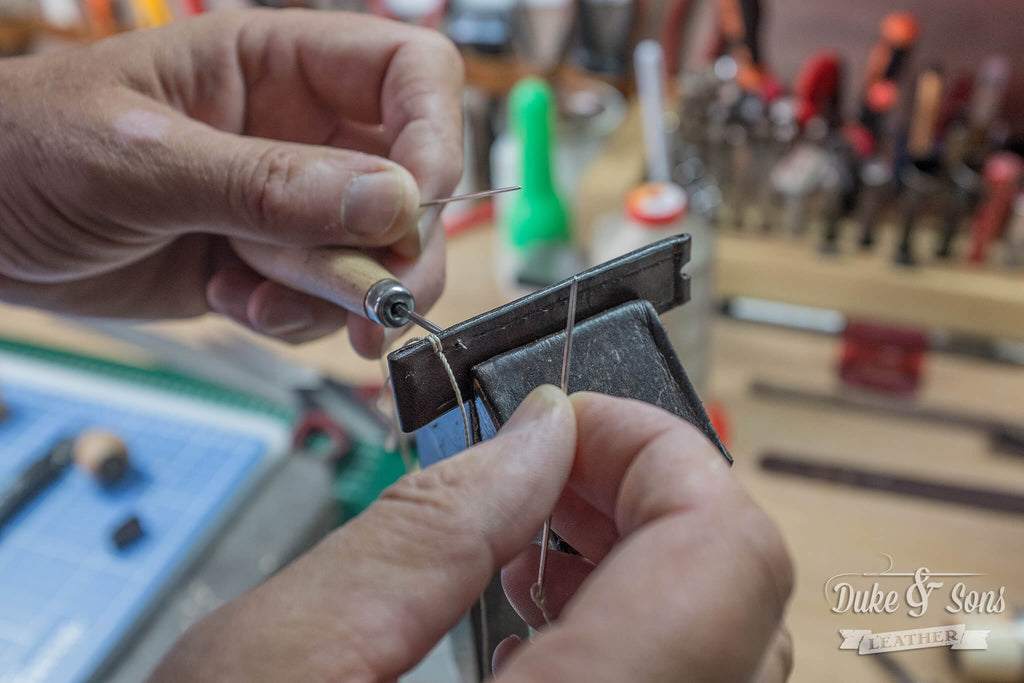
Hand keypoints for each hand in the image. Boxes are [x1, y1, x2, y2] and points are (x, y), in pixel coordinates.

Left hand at [0, 9, 462, 355]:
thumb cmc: (22, 151)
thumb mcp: (140, 160)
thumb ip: (268, 182)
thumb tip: (392, 201)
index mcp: (276, 65)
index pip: (410, 75)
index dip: (436, 135)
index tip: (417, 209)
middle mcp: (298, 132)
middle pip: (413, 182)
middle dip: (401, 250)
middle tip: (378, 304)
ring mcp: (286, 204)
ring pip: (374, 254)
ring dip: (335, 294)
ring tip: (254, 296)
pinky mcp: (266, 263)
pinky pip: (324, 299)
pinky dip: (292, 318)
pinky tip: (229, 300)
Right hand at [150, 387, 792, 681]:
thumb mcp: (284, 657)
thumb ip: (430, 526)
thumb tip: (538, 431)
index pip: (726, 557)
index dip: (661, 455)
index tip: (575, 418)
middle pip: (739, 596)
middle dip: (640, 497)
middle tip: (544, 463)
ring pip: (725, 645)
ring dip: (635, 555)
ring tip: (527, 529)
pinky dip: (624, 619)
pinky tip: (533, 608)